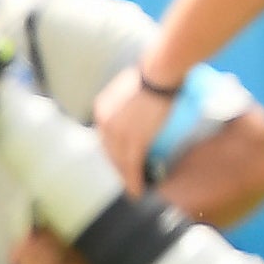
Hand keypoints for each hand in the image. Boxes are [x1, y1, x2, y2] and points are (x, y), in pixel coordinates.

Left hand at [89, 65, 165, 192]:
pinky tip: (137, 191)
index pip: (104, 137)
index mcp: (102, 109)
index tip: (118, 161)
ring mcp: (119, 133)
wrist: (161, 72)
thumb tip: (140, 101)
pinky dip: (133, 180)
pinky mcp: (135, 140)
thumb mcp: (131, 85)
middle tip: (124, 180)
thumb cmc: (153, 72)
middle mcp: (105, 123)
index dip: (111, 151)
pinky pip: (132, 166)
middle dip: (115, 168)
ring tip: (131, 190)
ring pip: (118, 163)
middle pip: (108, 152)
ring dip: (124, 179)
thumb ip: (129, 98)